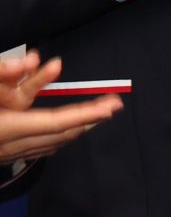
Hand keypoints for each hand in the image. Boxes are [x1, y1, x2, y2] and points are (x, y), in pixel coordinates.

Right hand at [0, 53, 121, 165]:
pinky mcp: (4, 156)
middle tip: (114, 104)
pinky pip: (41, 148)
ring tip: (99, 113)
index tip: (110, 106)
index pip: (55, 121)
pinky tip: (70, 128)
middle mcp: (9, 145)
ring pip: (54, 143)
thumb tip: (33, 59)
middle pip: (61, 133)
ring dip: (78, 127)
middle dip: (90, 118)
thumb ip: (3, 73)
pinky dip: (61, 136)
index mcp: (5, 127)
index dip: (85, 114)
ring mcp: (7, 154)